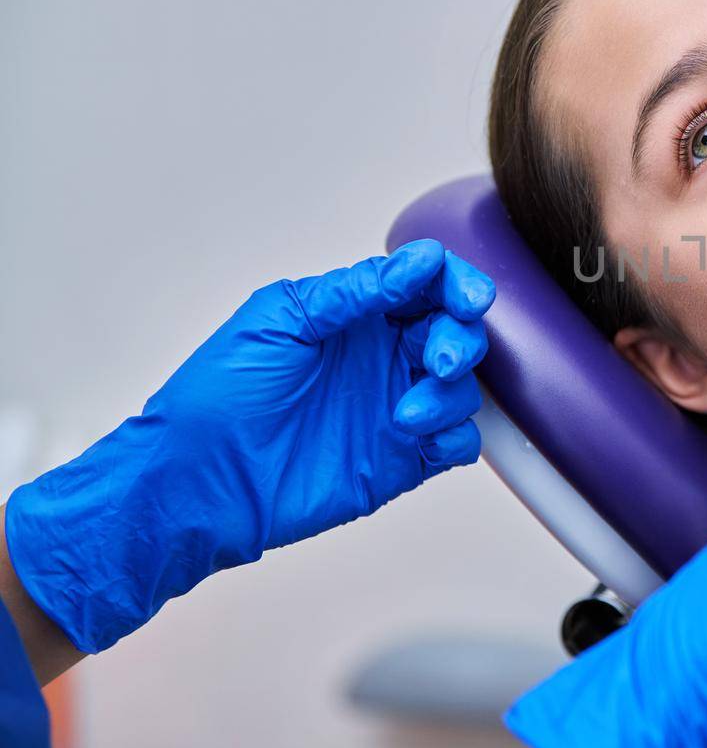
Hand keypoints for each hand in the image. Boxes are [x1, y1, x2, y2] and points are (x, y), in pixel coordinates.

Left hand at [3, 239, 494, 653]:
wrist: (197, 485)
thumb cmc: (215, 400)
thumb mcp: (278, 322)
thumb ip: (352, 291)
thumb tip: (418, 262)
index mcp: (355, 316)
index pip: (426, 285)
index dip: (456, 284)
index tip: (467, 299)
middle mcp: (381, 358)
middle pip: (456, 331)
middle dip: (462, 339)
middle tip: (441, 359)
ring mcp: (395, 407)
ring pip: (463, 387)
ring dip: (450, 394)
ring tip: (404, 416)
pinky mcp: (403, 459)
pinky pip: (460, 441)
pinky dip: (456, 437)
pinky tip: (418, 439)